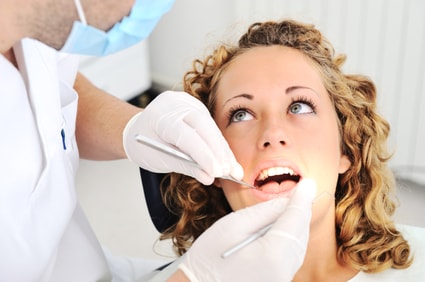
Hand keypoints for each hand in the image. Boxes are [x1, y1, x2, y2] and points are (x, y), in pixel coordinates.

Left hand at [123, 91, 242, 184]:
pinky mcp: (197, 107)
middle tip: (231, 172)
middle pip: (204, 128)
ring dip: (224, 151)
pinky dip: (220, 145)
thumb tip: (209, 177)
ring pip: (211, 128)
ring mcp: (188, 103)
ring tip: (235, 171)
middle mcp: (175, 105)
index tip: (217, 172)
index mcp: (160, 117)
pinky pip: (212, 127)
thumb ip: (185, 166)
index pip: (186, 136)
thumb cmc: (144, 145)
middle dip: (219, 152)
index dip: (203, 155)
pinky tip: (229, 160)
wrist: (138, 129)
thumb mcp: (159, 160)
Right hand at [178, 179, 315, 281]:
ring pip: (298, 247)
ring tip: (290, 208)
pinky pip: (291, 258)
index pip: (295, 221)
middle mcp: (283, 272)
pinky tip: (281, 229)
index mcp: (272, 255)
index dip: (302, 199)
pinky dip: (289, 240)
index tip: (308, 184)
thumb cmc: (209, 258)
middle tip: (301, 192)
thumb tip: (287, 201)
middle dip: (300, 212)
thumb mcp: (233, 225)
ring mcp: (281, 280)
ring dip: (295, 226)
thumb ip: (264, 211)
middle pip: (300, 235)